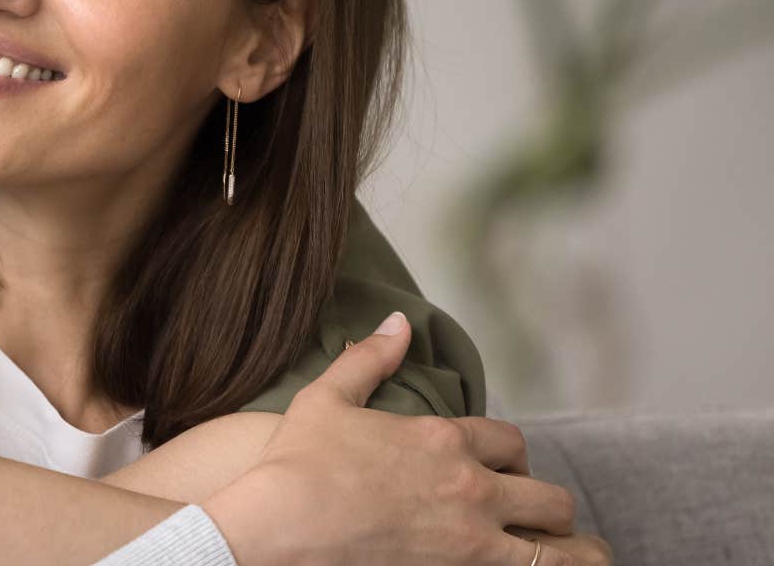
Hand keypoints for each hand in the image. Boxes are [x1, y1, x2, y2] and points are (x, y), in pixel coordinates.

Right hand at [204, 312, 604, 565]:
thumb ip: (369, 359)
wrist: (278, 528)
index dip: (512, 457)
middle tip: (536, 517)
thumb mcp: (326, 399)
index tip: (502, 470)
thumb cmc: (294, 464)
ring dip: (576, 552)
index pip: (509, 444)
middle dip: (547, 506)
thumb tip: (398, 321)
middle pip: (547, 497)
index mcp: (441, 439)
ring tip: (586, 556)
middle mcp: (470, 488)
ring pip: (560, 550)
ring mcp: (473, 539)